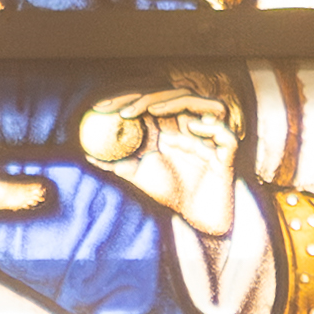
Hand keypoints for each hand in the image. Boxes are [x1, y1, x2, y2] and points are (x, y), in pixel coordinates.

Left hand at [74, 89, 245, 238]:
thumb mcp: (136, 177)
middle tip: (122, 111)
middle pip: (170, 95)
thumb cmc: (171, 194)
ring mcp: (208, 134)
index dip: (124, 99)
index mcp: (169, 124)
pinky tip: (188, 130)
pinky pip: (224, 132)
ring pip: (198, 102)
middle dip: (144, 97)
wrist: (199, 218)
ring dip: (175, 102)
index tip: (99, 109)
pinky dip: (209, 126)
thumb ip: (115, 163)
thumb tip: (85, 152)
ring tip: (152, 111)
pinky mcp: (228, 151)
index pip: (147, 101)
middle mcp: (188, 123)